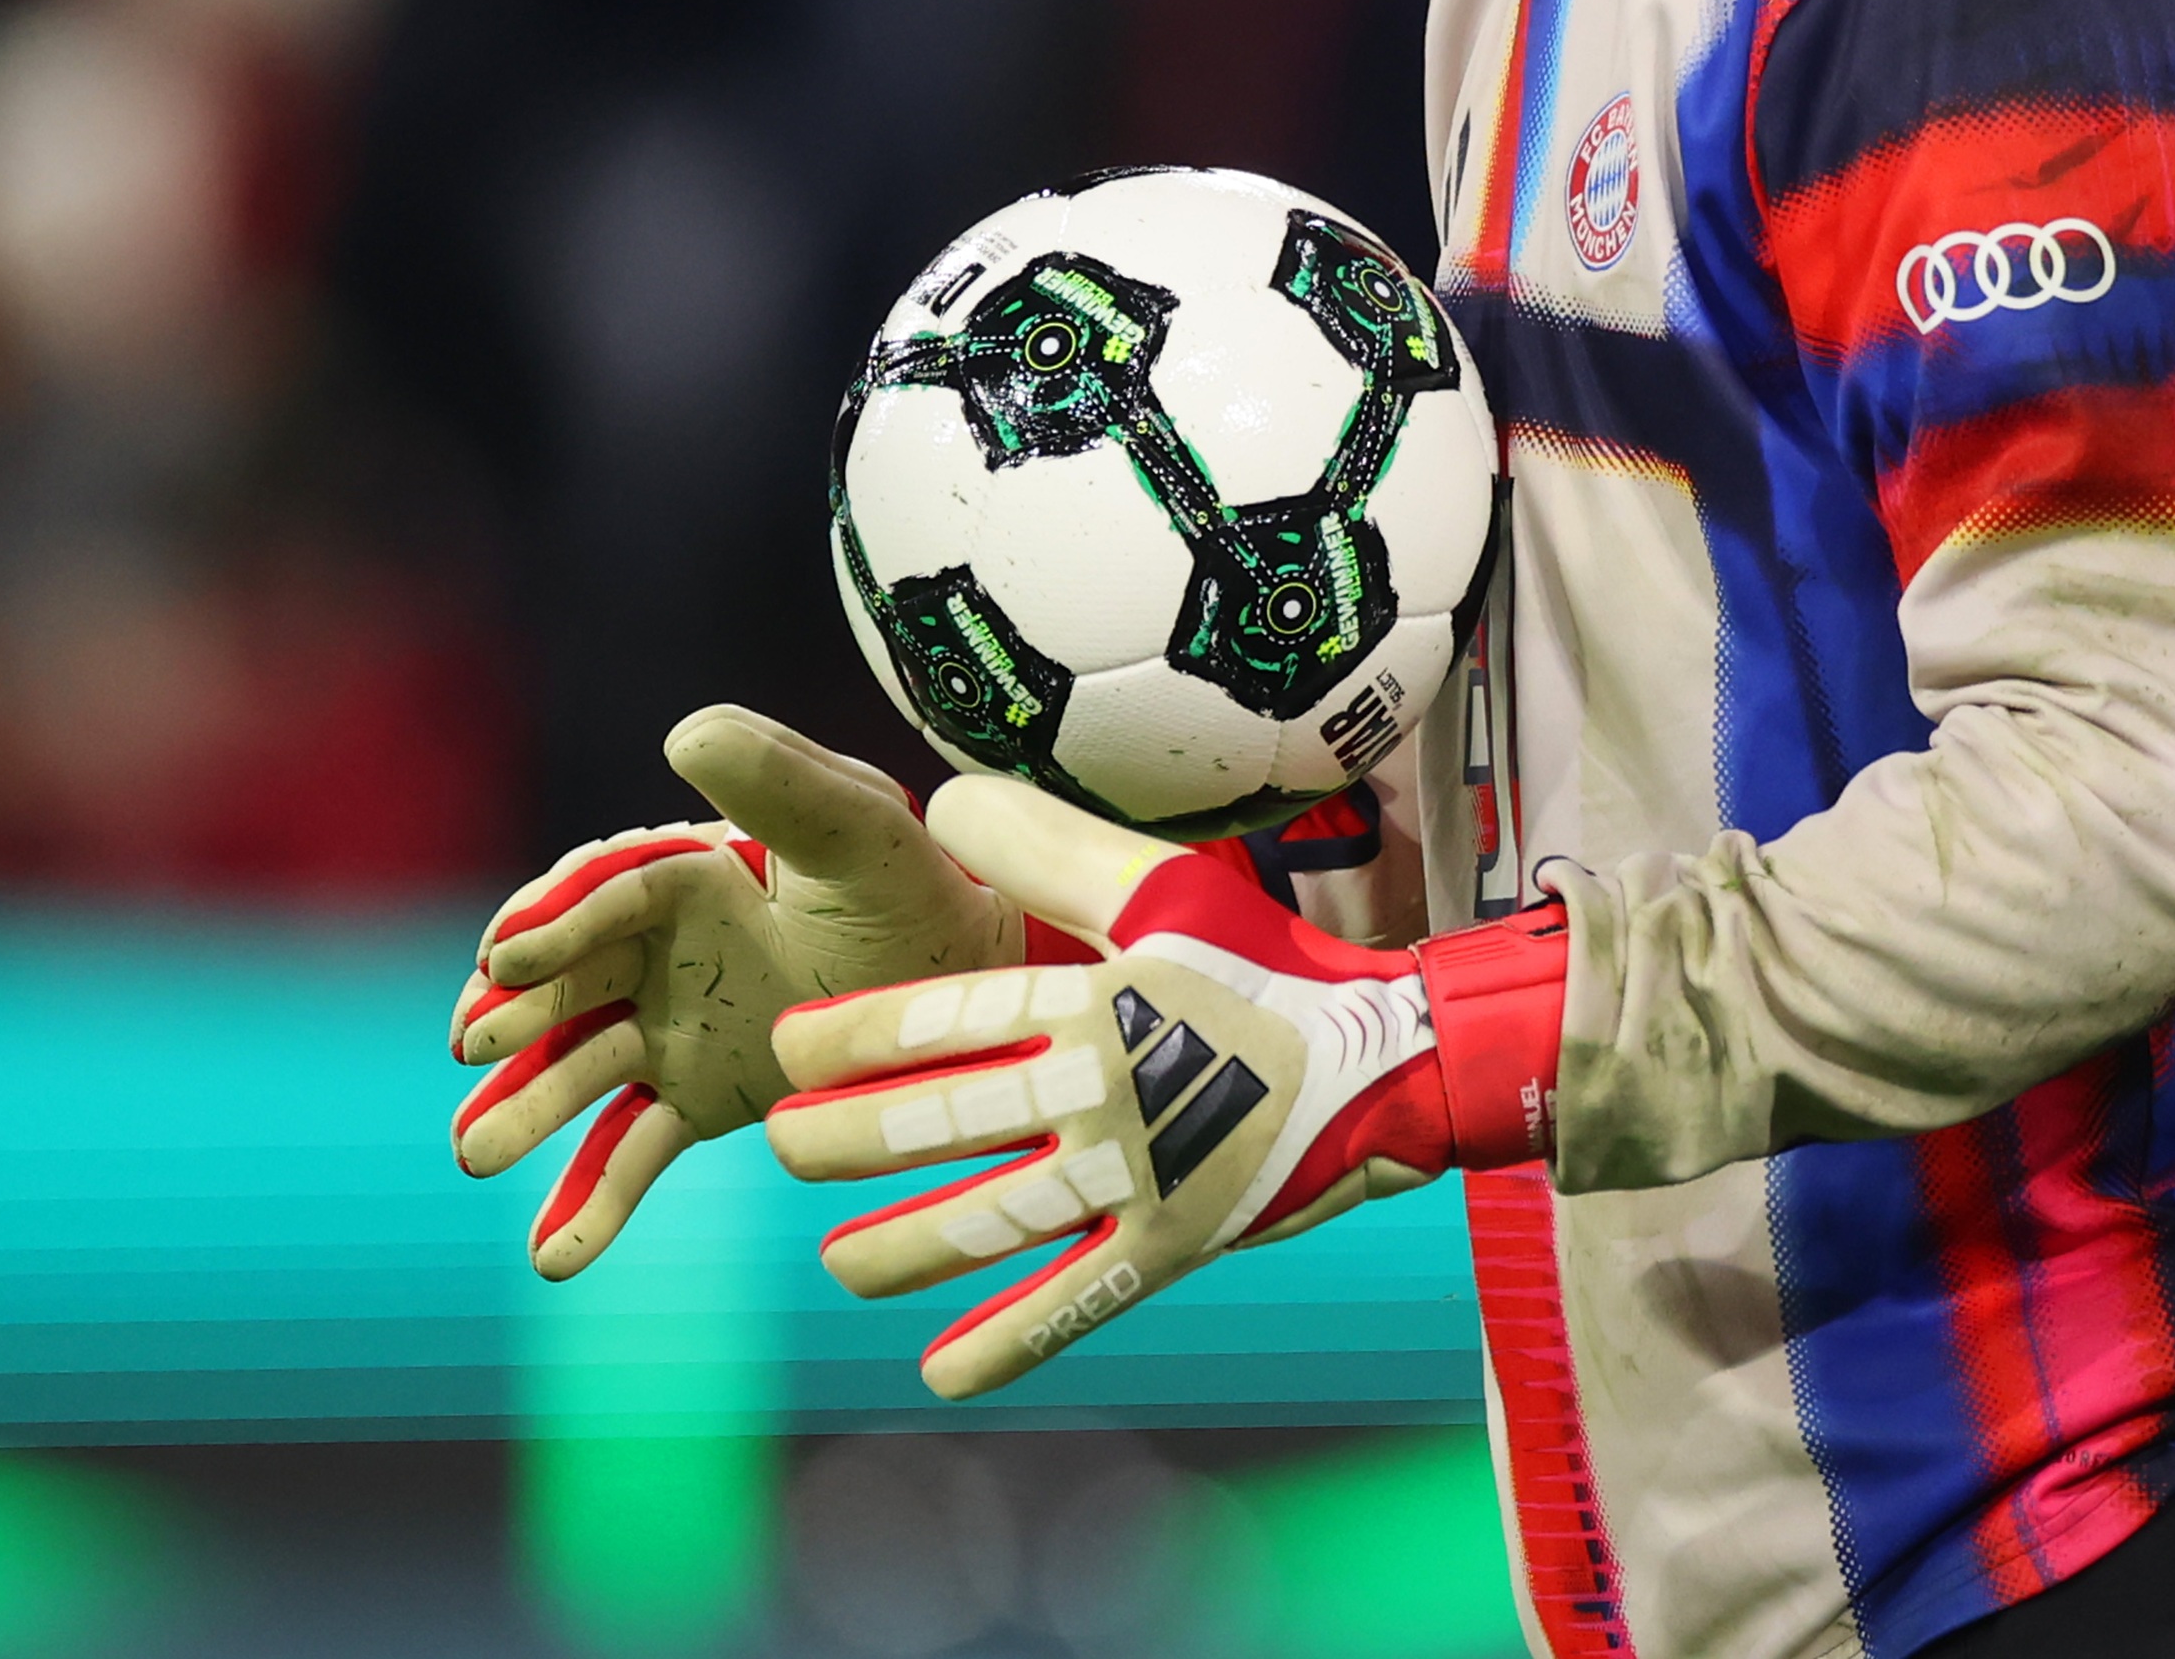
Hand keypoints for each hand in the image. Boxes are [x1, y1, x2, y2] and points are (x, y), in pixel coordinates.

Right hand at [449, 705, 1023, 1279]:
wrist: (971, 984)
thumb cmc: (919, 887)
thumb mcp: (859, 829)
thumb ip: (780, 782)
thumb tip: (685, 733)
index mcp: (688, 875)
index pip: (601, 900)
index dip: (552, 926)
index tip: (505, 957)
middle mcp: (660, 951)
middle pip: (567, 986)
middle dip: (514, 1018)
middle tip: (472, 1052)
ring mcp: (669, 1028)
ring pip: (580, 1071)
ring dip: (525, 1110)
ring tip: (476, 1155)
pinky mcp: (696, 1097)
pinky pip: (631, 1149)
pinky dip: (591, 1199)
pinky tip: (554, 1257)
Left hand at [762, 774, 1567, 1400]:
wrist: (1391, 1062)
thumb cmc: (1269, 967)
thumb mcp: (1165, 890)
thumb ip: (1051, 849)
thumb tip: (943, 801)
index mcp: (1093, 1001)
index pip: (947, 1019)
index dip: (853, 1036)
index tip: (790, 1048)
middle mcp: (1101, 1091)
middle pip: (944, 1122)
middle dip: (846, 1140)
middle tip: (783, 1145)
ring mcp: (1136, 1178)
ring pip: (992, 1222)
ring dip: (903, 1249)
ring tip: (837, 1264)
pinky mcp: (1173, 1245)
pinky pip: (1076, 1304)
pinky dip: (1009, 1342)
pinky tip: (941, 1374)